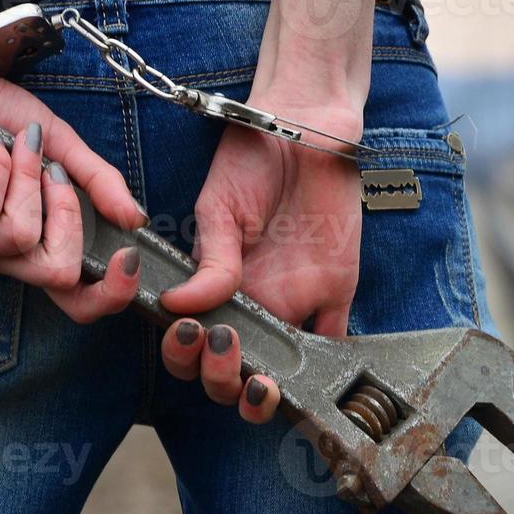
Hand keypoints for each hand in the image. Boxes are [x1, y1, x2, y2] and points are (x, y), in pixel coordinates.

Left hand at [0, 48, 145, 323]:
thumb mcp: (64, 147)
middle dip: (66, 211)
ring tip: (13, 146)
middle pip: (55, 273)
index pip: (76, 302)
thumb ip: (100, 183)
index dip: (110, 293)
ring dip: (24, 176)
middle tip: (52, 169)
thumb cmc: (1, 116)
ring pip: (18, 235)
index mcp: (35, 249)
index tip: (128, 256)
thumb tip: (135, 220)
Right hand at [158, 84, 365, 422]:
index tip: (185, 333)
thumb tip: (177, 304)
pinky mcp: (336, 289)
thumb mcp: (220, 206)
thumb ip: (211, 258)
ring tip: (257, 379)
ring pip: (274, 373)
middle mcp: (251, 302)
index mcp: (215, 285)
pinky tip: (312, 373)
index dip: (182, 355)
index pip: (190, 343)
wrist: (304, 121)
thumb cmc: (254, 156)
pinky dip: (326, 367)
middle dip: (215, 380)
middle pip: (227, 373)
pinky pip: (333, 340)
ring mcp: (294, 299)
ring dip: (260, 392)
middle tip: (220, 349)